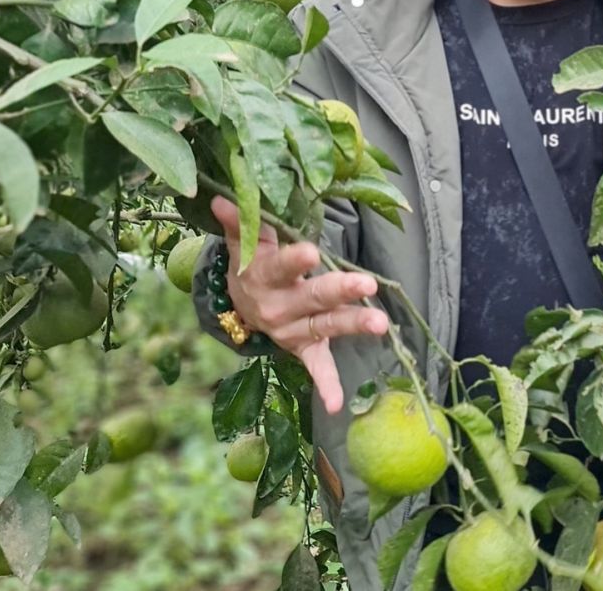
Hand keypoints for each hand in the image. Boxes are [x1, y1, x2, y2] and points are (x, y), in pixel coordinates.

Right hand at [211, 195, 389, 413]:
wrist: (239, 305)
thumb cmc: (253, 263)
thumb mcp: (244, 243)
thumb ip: (239, 223)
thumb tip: (221, 198)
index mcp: (264, 277)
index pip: (281, 267)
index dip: (295, 261)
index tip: (312, 253)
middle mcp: (279, 307)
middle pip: (312, 298)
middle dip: (339, 291)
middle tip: (366, 284)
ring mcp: (292, 330)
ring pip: (325, 326)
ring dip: (353, 325)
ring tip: (381, 324)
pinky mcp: (303, 347)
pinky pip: (315, 366)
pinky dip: (326, 384)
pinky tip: (336, 403)